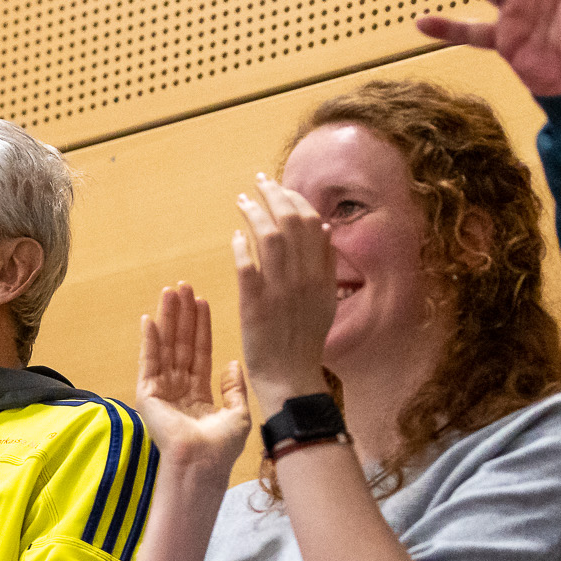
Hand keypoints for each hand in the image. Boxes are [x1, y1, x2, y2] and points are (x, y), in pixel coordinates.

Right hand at [136, 283, 250, 478]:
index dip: (201, 326)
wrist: (203, 464)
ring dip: (166, 319)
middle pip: (180, 344)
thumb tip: (233, 363)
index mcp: (198, 394)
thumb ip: (234, 387)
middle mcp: (177, 388)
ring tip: (169, 292)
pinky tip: (150, 319)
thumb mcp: (238, 413)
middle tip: (183, 286)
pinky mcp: (148, 395)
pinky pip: (148, 362)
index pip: (199, 352)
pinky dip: (149, 341)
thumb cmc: (221, 448)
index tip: (202, 301)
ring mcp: (162, 391)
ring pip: (166, 347)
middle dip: (182, 315)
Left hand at [232, 176, 334, 417]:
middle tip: (258, 183)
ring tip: (242, 201)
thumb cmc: (305, 341)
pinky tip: (235, 236)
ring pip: (269, 238)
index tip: (279, 188)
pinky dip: (241, 247)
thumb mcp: (326, 299)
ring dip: (254, 213)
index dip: (294, 199)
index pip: (311, 223)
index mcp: (322, 275)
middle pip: (290, 222)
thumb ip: (326, 264)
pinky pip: (248, 267)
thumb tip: (323, 227)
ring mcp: (280, 291)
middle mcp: (304, 278)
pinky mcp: (256, 306)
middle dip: (273, 195)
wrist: (291, 377)